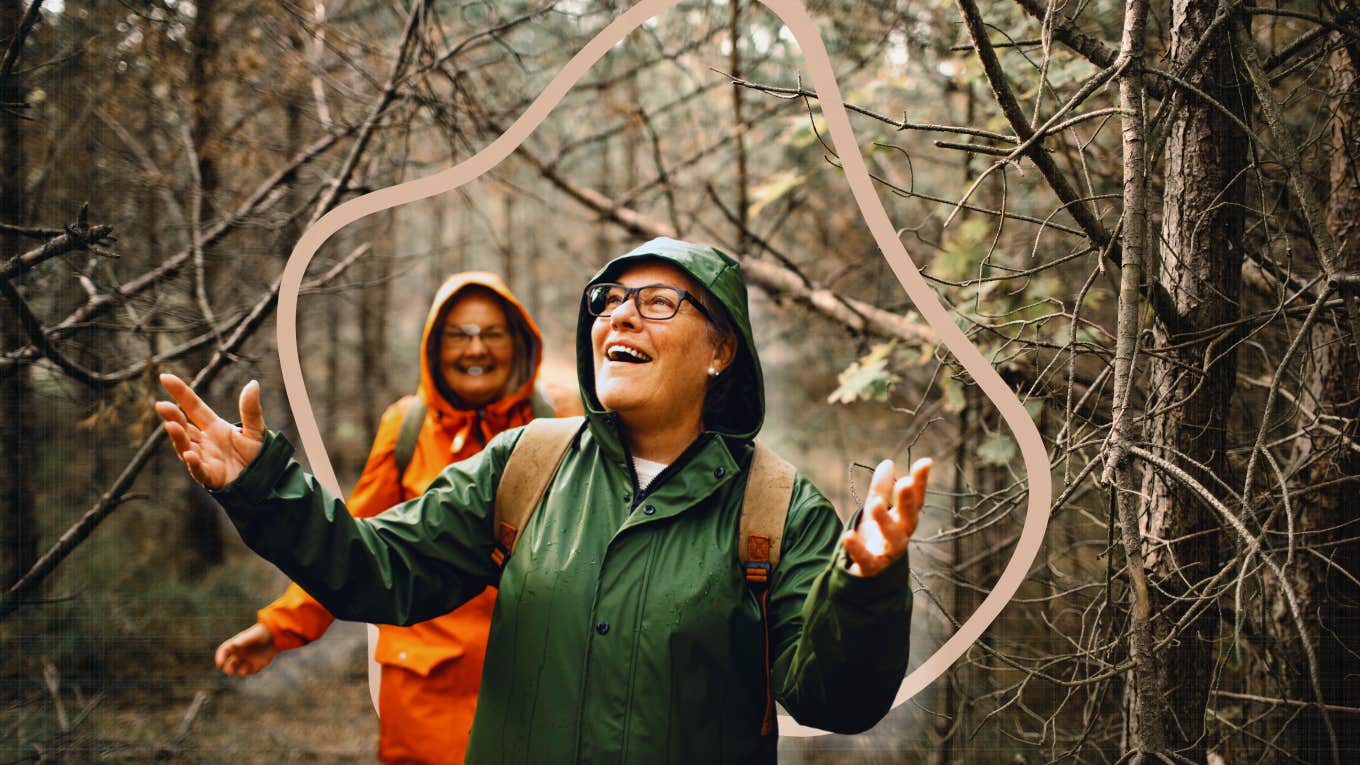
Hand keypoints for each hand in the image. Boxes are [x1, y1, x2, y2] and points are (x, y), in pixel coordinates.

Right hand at [155, 373, 264, 488]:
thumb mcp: (255, 430)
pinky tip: (190, 455)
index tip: (165, 377)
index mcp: (214, 427)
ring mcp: (204, 459)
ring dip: (178, 437)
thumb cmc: (257, 454)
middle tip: (162, 405)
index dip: (180, 392)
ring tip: (171, 426)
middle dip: (173, 416)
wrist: (265, 479)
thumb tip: (253, 383)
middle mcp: (204, 441)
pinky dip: (194, 463)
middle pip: (184, 426)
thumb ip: (251, 410)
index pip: (193, 406)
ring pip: (185, 446)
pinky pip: (199, 470)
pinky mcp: (210, 477)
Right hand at [215, 623, 276, 675]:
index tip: (219, 664)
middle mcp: (239, 654)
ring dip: (240, 671)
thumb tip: (234, 645)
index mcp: (235, 645)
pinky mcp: (256, 665)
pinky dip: (253, 670)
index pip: (223, 652)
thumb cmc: (262, 633)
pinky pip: (252, 671)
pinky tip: (258, 666)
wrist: (275, 636)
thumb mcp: (254, 635)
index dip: (219, 658)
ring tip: (243, 671)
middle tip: (229, 672)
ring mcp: (247, 660)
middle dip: (228, 669)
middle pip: (228, 664)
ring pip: (239, 670)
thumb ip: (244, 640)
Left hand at [843, 457, 930, 576]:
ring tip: (875, 505)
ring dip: (885, 522)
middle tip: (905, 483)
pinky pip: (867, 560)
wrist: (866, 574)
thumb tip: (888, 463)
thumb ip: (881, 489)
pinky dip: (857, 549)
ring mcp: (888, 554)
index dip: (921, 483)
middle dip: (907, 502)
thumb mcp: (876, 510)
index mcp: (903, 521)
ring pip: (893, 540)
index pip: (916, 500)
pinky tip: (848, 536)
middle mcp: (901, 537)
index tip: (925, 462)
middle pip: (909, 519)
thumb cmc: (875, 539)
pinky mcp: (872, 569)